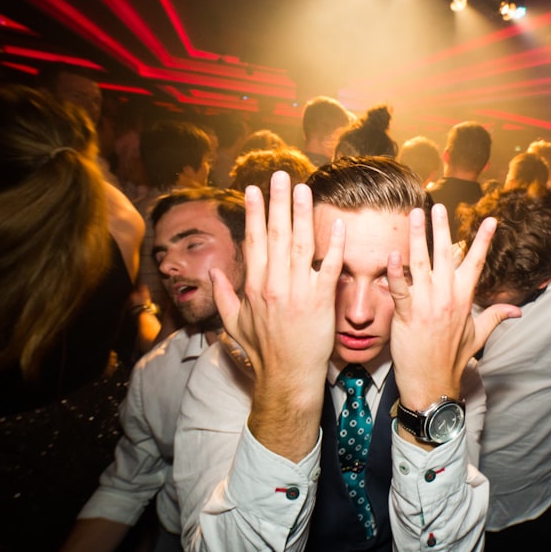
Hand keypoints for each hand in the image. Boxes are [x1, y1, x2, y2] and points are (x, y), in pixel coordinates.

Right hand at [211, 171, 344, 455]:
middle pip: (276, 234)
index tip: (253, 189)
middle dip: (277, 202)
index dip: (254, 213)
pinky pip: (328, 267)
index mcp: (254, 286)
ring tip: (303, 188)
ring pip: (300, 244)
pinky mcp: (321, 301)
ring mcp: (297, 291)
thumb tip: (213, 271)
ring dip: (302, 213)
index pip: (254, 241)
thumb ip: (224, 294)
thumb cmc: (262, 351)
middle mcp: (274, 284)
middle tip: (279, 174)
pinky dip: (334, 245)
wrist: (287, 376)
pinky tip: (337, 223)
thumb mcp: (234, 323)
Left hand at [387, 204, 519, 410]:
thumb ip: (494, 316)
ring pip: (421, 263)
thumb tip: (517, 310)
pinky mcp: (407, 315)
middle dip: (442, 228)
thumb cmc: (453, 359)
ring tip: (413, 215)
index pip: (476, 262)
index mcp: (465, 298)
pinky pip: (399, 288)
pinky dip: (395, 271)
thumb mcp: (478, 335)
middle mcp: (447, 297)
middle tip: (437, 205)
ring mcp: (427, 304)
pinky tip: (391, 254)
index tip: (491, 219)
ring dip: (417, 237)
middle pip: (446, 254)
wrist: (433, 383)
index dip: (484, 240)